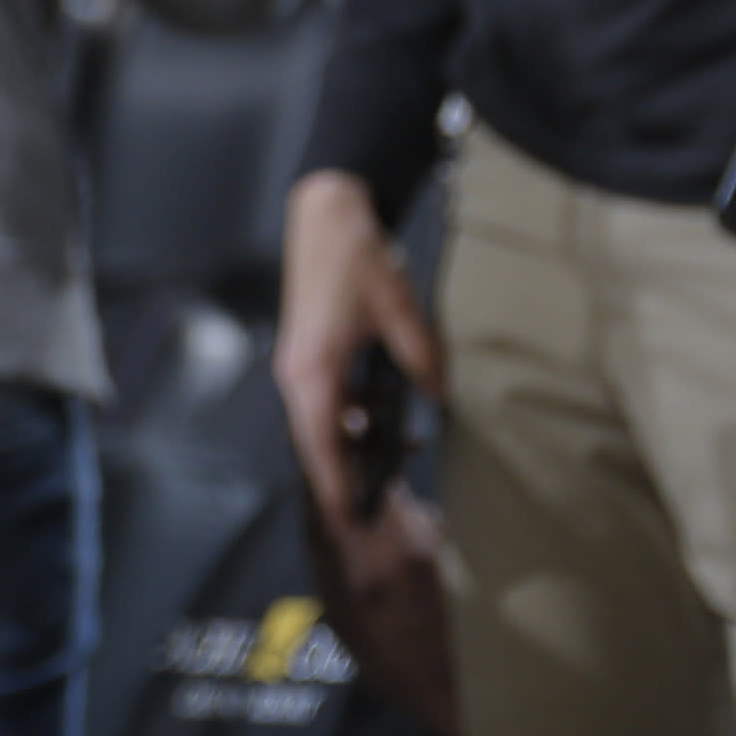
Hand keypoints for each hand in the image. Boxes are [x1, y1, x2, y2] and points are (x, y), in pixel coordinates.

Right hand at [272, 169, 442, 527]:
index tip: (351, 522)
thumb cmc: (356, 258)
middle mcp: (297, 375)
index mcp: (313, 371)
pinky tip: (386, 416)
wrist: (327, 212)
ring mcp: (299, 365)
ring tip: (397, 458)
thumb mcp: (400, 312)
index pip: (322, 446)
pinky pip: (326, 403)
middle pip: (316, 444)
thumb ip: (422, 362)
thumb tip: (437, 399)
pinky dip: (351, 419)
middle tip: (376, 509)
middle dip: (344, 477)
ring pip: (321, 425)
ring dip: (352, 445)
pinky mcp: (308, 355)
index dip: (337, 487)